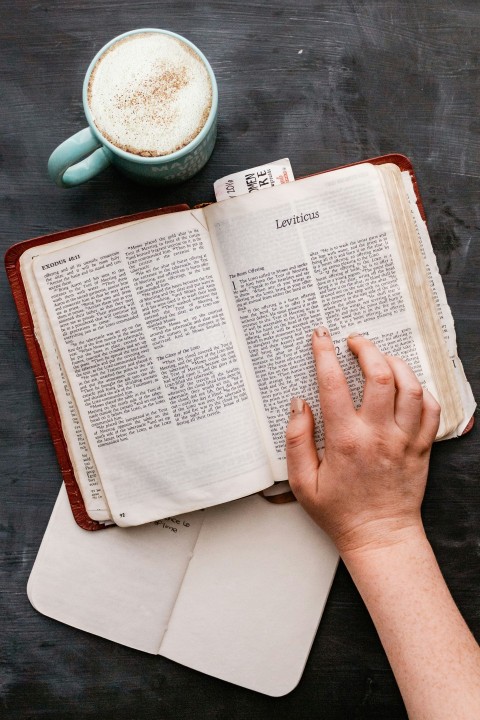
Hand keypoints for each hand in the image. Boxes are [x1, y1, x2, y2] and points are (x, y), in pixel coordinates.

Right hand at [286, 327, 440, 555]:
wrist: (380, 536)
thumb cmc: (339, 512)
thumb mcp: (302, 482)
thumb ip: (297, 439)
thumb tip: (299, 403)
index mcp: (346, 441)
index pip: (333, 384)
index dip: (324, 353)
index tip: (321, 337)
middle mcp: (378, 435)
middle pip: (380, 375)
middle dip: (366, 348)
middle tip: (354, 341)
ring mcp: (405, 439)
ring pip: (410, 386)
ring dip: (395, 363)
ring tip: (381, 357)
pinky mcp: (422, 447)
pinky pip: (431, 408)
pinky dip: (420, 389)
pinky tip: (406, 385)